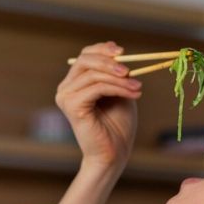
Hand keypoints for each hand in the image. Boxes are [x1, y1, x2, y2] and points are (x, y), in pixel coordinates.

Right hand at [55, 41, 140, 172]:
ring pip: (93, 74)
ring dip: (119, 79)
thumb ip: (117, 73)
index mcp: (75, 83)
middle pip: (85, 60)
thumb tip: (121, 54)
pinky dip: (117, 88)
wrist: (113, 153)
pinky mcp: (72, 106)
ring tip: (138, 88)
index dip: (103, 49)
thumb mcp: (120, 91)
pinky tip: (132, 94)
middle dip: (110, 61)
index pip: (85, 56)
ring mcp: (66, 97)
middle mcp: (66, 88)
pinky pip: (96, 87)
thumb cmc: (118, 125)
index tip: (124, 52)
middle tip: (131, 71)